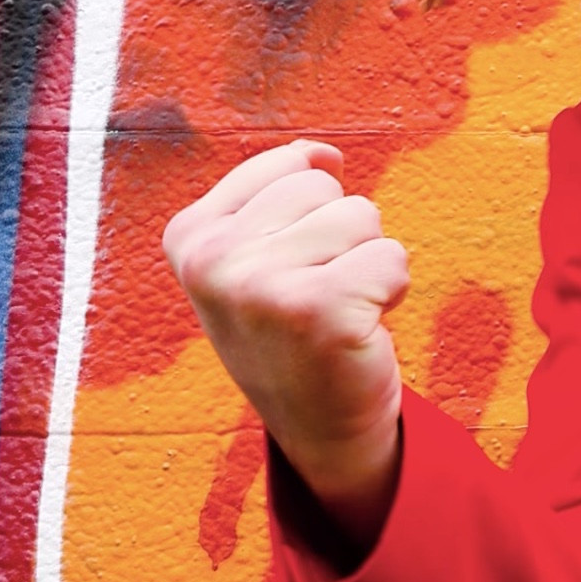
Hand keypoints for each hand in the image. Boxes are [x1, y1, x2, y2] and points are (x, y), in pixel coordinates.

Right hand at [164, 140, 408, 544]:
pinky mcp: (315, 311)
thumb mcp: (261, 254)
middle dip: (341, 237)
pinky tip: (359, 328)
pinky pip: (392, 256)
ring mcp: (257, 285)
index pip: (290, 165)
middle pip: (327, 188)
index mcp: (188, 234)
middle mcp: (210, 259)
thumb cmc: (296, 329)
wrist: (320, 427)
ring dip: (367, 262)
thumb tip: (324, 154)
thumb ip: (280, 192)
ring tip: (337, 309)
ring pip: (363, 216)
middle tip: (317, 295)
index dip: (313, 213)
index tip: (290, 269)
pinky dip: (392, 288)